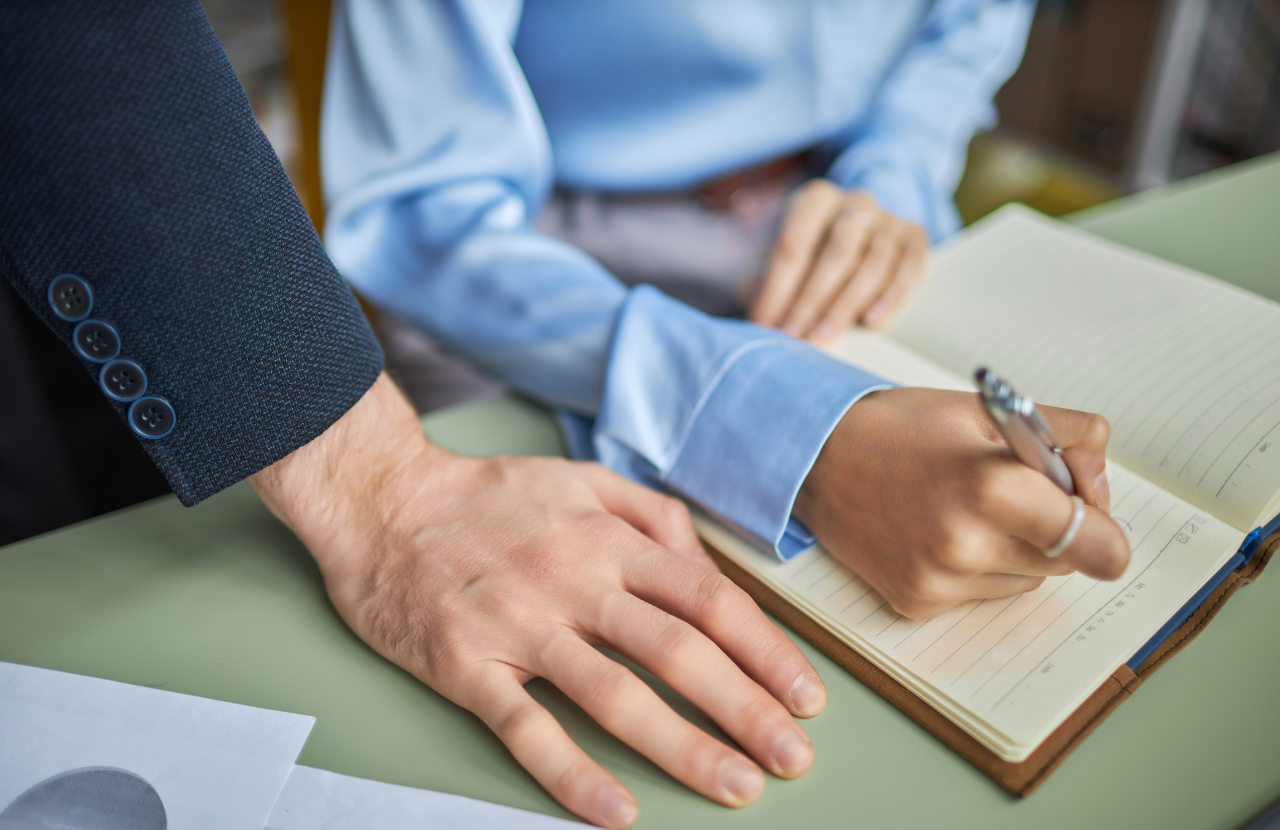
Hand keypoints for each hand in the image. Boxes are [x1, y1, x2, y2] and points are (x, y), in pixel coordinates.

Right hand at [249, 374, 826, 827]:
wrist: (382, 501)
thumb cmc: (487, 496)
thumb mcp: (580, 479)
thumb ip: (649, 515)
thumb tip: (706, 563)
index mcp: (607, 538)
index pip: (707, 599)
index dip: (766, 650)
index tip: (804, 695)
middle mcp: (573, 580)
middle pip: (677, 651)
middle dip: (747, 708)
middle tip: (793, 757)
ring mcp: (520, 626)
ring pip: (614, 694)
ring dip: (682, 746)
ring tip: (734, 787)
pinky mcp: (467, 666)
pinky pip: (527, 728)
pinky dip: (572, 773)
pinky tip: (616, 811)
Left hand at [749, 180, 926, 342]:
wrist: (856, 235)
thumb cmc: (807, 254)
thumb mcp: (779, 258)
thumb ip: (765, 282)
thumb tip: (761, 320)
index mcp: (815, 199)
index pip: (794, 244)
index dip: (777, 289)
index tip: (764, 325)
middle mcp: (856, 201)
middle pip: (838, 251)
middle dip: (812, 300)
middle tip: (795, 337)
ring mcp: (889, 218)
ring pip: (874, 262)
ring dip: (846, 306)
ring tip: (824, 338)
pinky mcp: (915, 236)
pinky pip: (910, 266)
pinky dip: (892, 295)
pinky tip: (872, 322)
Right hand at [793, 388, 1130, 619]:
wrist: (813, 457)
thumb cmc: (900, 426)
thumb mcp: (988, 409)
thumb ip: (1067, 434)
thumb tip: (1098, 480)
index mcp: (993, 488)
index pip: (1101, 545)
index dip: (1107, 529)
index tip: (1092, 513)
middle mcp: (967, 545)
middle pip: (1067, 562)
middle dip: (1057, 528)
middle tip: (1016, 491)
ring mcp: (939, 581)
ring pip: (1026, 579)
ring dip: (1016, 548)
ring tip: (965, 506)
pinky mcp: (916, 602)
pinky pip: (981, 592)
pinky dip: (975, 565)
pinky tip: (936, 529)